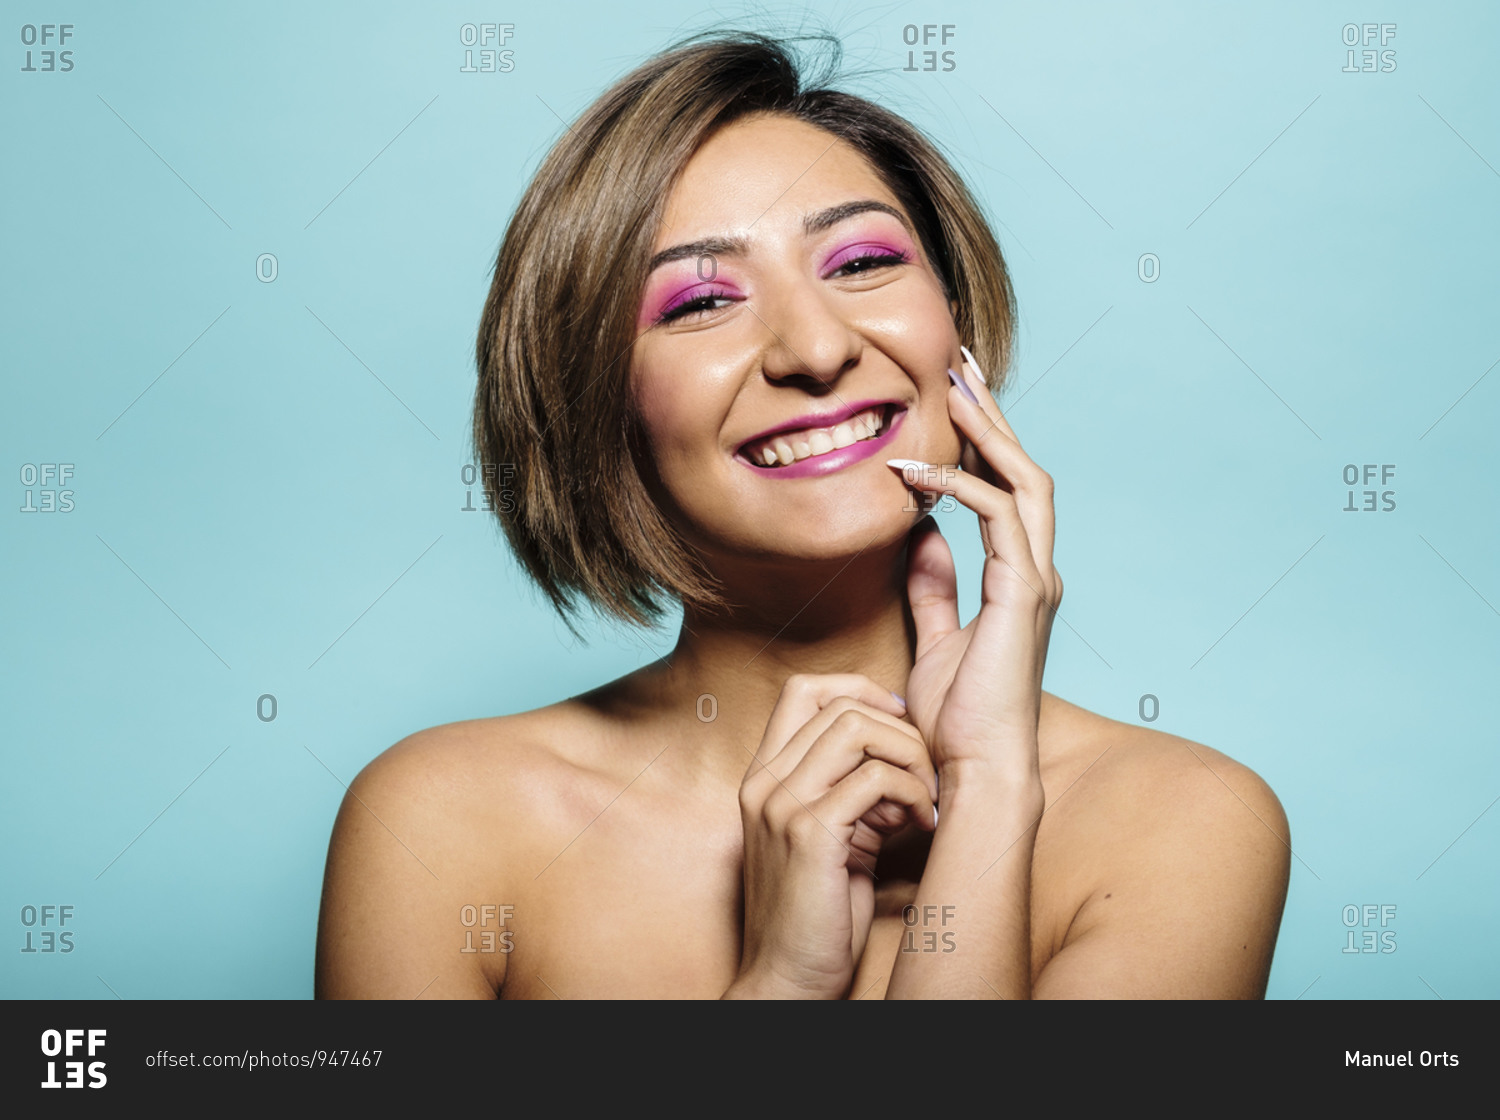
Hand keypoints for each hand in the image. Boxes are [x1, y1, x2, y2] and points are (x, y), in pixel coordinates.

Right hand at [727, 674, 937, 998]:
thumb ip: (850, 790)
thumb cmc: (817, 913)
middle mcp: (765, 781)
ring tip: (925, 798)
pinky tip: (923, 825)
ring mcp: (782, 805)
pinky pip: (874, 779)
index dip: (859, 690)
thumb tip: (900, 758)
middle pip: (838, 702)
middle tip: (926, 773)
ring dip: (909, 756)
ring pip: (857, 728)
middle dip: (899, 728)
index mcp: (765, 776)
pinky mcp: (810, 834)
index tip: (899, 722)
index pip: (803, 689)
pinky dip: (913, 794)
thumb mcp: (830, 835)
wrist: (787, 978)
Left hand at [888, 347, 1062, 785]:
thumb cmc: (958, 718)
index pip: (1006, 489)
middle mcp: (1034, 571)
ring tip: (953, 387)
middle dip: (993, 414)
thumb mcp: (935, 638)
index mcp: (1017, 578)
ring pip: (1024, 481)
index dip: (983, 440)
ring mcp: (1034, 581)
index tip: (952, 399)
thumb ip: (934, 588)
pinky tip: (919, 472)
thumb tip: (921, 536)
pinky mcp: (1023, 595)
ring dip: (988, 431)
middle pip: (1024, 470)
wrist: (975, 770)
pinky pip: (998, 517)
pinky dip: (961, 485)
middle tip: (961, 363)